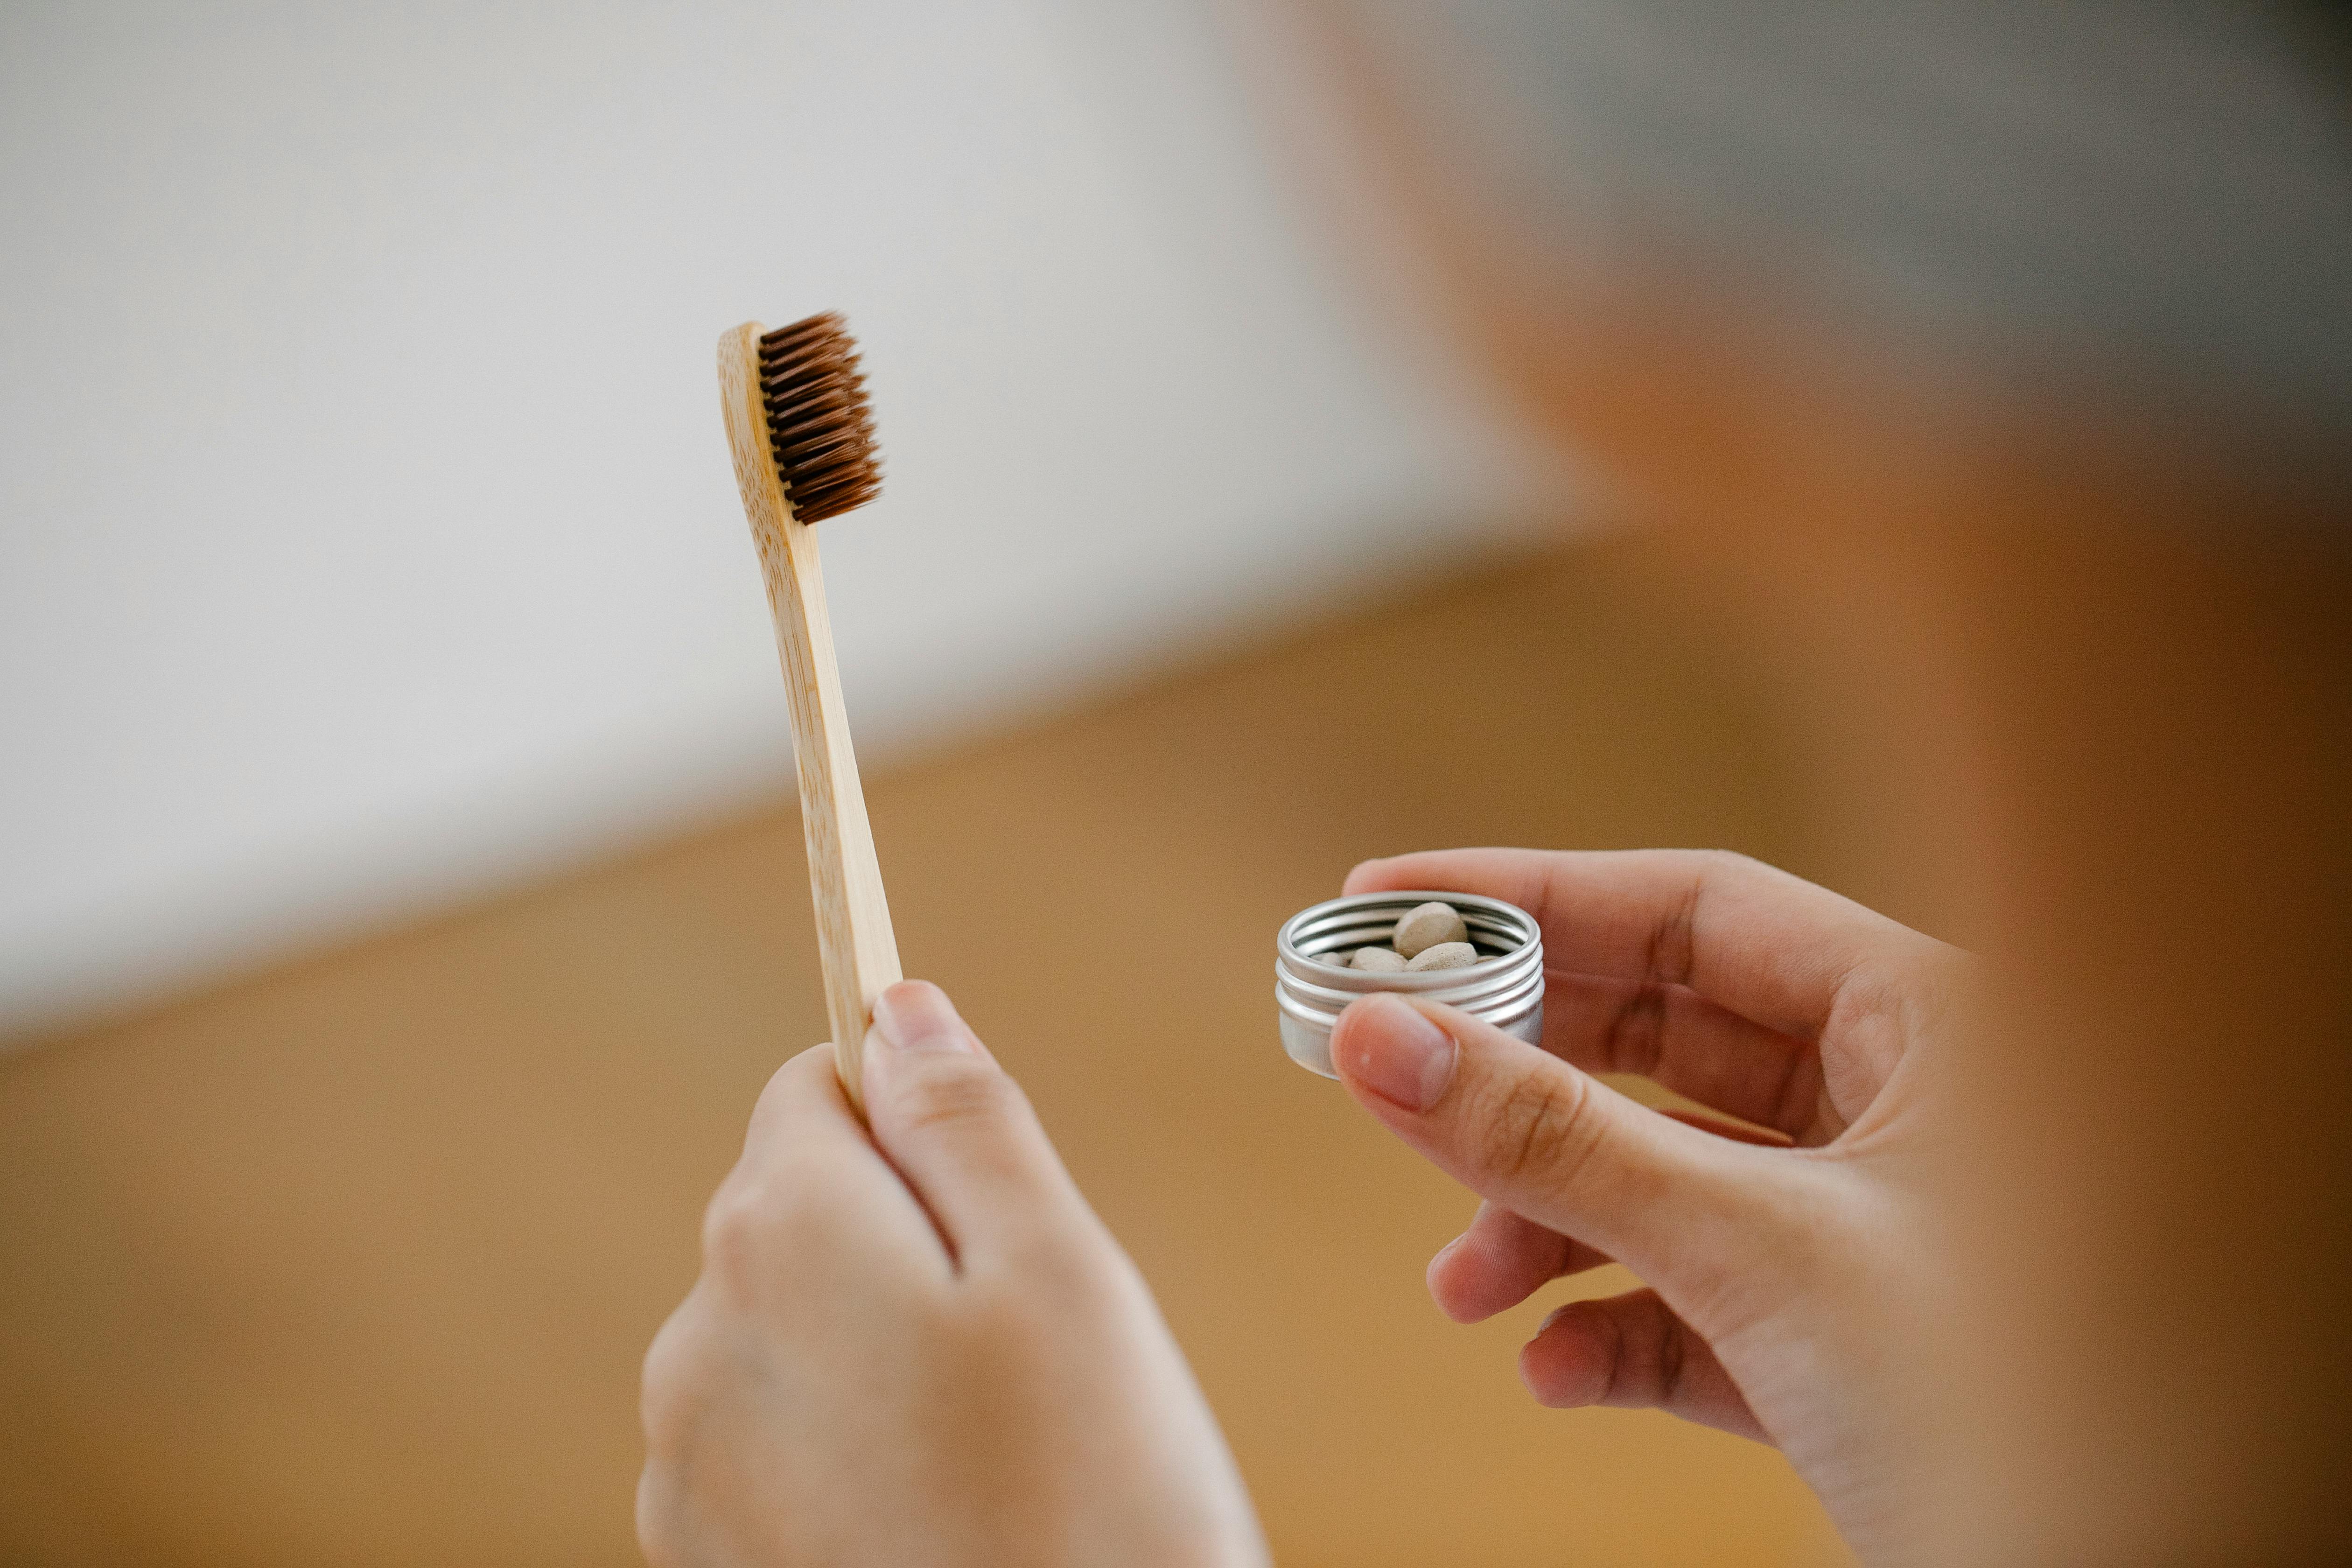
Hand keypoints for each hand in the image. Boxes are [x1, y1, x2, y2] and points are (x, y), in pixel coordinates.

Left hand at [638, 981, 1266, 1567]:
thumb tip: (896, 1006)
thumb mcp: (1062, 1270)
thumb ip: (964, 1118)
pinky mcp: (709, 1565)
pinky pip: (781, 1450)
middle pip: (801, 1213)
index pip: (817, 1085)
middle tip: (1031, 1354)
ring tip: (1001, 1457)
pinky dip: (856, 1462)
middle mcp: (698, 1341)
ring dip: (888, 1363)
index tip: (1000, 1200)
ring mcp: (687, 1469)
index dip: (920, 1121)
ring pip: (797, 1337)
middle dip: (913, 1248)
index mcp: (782, 1233)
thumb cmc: (1091, 1513)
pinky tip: (946, 1525)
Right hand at [1332, 850, 1967, 1558]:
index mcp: (1937, 1026)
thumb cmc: (2021, 1401)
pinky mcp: (1862, 1350)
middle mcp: (1914, 1110)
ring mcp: (1886, 1232)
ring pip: (1676, 1183)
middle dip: (1524, 1082)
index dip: (1535, 898)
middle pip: (1667, 1045)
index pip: (1699, 911)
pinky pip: (1710, 1306)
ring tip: (1467, 1290)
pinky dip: (1621, 1332)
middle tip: (1391, 1079)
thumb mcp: (1760, 1250)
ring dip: (1553, 1230)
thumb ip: (1561, 1143)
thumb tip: (1382, 1040)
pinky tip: (1560, 1370)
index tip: (1392, 904)